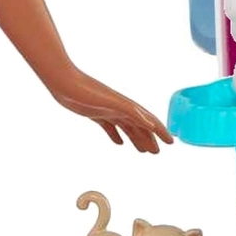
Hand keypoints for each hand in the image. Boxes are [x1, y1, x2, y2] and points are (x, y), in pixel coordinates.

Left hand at [45, 67, 172, 153]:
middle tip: (157, 153)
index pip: (149, 121)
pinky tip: (119, 143)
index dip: (161, 132)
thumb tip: (149, 122)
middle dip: (150, 139)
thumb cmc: (85, 91)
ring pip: (127, 128)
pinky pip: (110, 127)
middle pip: (140, 126)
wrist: (63, 82)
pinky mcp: (95, 114)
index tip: (171, 143)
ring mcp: (108, 111)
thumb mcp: (110, 102)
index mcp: (127, 106)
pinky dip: (116, 136)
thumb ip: (130, 111)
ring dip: (136, 138)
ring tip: (143, 151)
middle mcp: (120, 108)